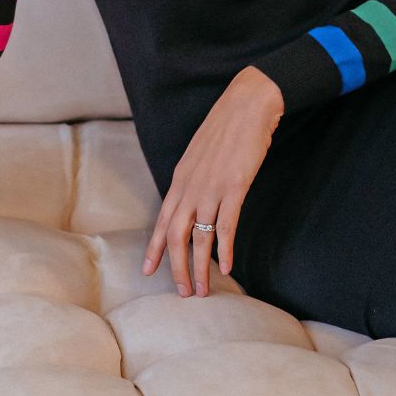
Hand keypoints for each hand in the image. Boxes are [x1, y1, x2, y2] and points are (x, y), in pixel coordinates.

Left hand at [142, 67, 283, 297]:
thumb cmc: (227, 127)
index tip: (148, 270)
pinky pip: (226, 225)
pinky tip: (227, 267)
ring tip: (204, 289)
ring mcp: (211, 187)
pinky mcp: (234, 187)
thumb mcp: (200, 153)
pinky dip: (225, 249)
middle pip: (175, 235)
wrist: (247, 104)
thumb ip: (194, 178)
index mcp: (180, 177)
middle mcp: (190, 186)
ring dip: (200, 267)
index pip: (161, 220)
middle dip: (176, 267)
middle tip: (183, 291)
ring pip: (199, 236)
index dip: (154, 247)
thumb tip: (193, 199)